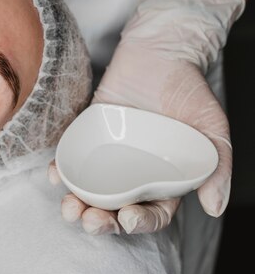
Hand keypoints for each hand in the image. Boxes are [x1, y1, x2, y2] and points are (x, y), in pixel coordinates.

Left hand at [48, 45, 230, 233]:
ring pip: (89, 190)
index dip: (140, 222)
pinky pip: (72, 158)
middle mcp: (132, 173)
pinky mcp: (87, 135)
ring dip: (76, 204)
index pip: (150, 211)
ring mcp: (108, 155)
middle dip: (101, 221)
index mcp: (162, 179)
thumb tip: (215, 207)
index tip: (128, 218)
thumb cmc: (191, 90)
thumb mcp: (213, 128)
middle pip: (113, 208)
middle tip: (90, 220)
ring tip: (69, 207)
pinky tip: (54, 175)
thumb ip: (218, 166)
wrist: (160, 51)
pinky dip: (61, 171)